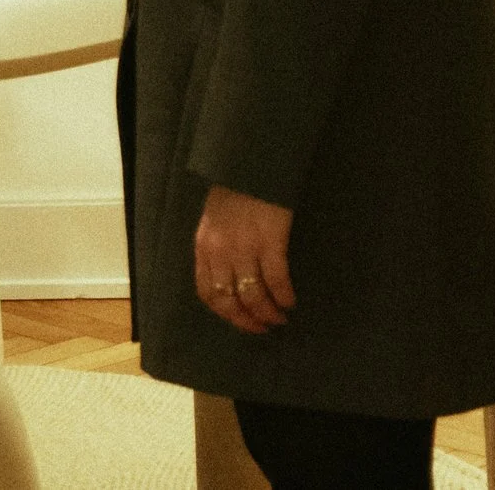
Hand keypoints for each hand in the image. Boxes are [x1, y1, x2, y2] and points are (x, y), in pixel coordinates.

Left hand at [194, 183, 295, 333]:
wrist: (249, 167)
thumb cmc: (233, 195)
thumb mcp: (212, 224)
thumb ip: (215, 251)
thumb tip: (228, 280)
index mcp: (204, 247)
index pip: (208, 292)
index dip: (225, 313)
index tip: (241, 321)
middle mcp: (220, 252)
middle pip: (230, 300)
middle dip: (247, 320)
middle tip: (263, 327)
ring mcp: (244, 248)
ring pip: (253, 294)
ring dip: (268, 312)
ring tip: (279, 318)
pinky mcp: (270, 242)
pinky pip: (276, 279)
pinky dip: (284, 295)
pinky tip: (290, 301)